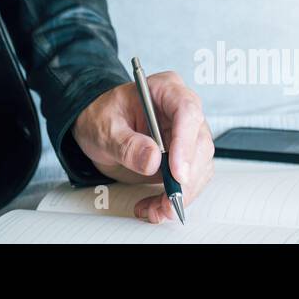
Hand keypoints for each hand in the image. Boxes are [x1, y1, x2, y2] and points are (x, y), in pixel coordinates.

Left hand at [71, 70, 214, 223]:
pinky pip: (191, 180)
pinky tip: (156, 207)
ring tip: (155, 209)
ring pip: (200, 166)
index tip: (176, 171)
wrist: (97, 127)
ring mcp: (186, 135)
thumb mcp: (104, 127)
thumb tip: (152, 159)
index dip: (185, 142)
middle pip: (199, 143)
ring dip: (182, 193)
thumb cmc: (101, 116)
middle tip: (167, 201)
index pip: (186, 110)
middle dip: (185, 178)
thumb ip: (126, 143)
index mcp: (164, 89)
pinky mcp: (184, 157)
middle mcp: (181, 111)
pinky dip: (176, 198)